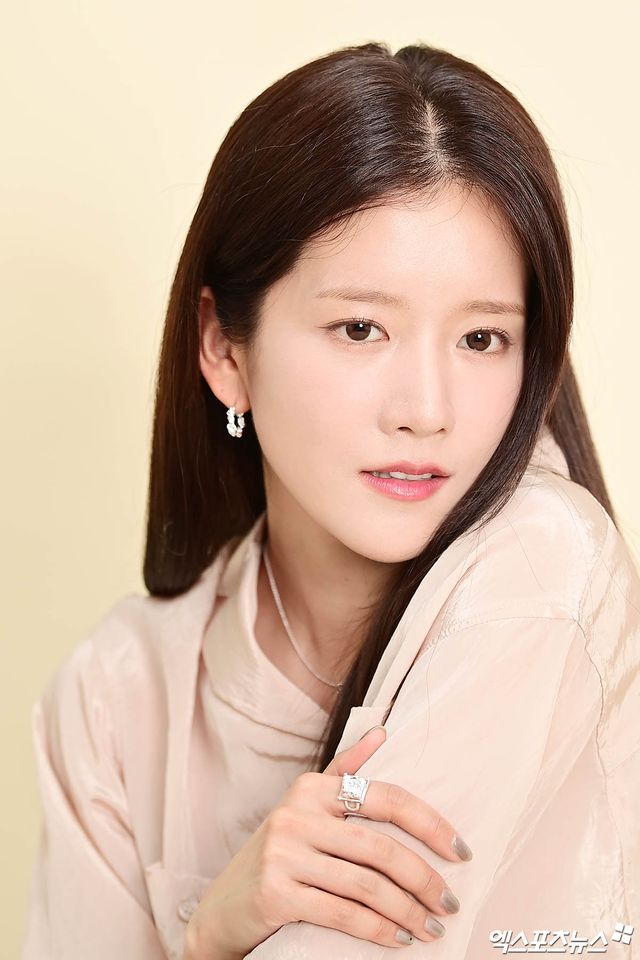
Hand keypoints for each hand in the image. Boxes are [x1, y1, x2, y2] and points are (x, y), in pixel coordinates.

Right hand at [183, 724, 471, 958]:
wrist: (222, 908)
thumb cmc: (280, 854)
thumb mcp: (305, 806)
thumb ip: (344, 770)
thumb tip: (382, 733)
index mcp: (312, 788)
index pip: (386, 797)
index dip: (430, 824)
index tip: (462, 851)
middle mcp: (296, 814)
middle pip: (380, 846)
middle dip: (424, 879)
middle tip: (451, 904)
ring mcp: (283, 853)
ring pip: (366, 884)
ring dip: (408, 911)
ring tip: (432, 929)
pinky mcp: (275, 893)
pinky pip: (343, 913)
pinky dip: (378, 930)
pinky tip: (399, 940)